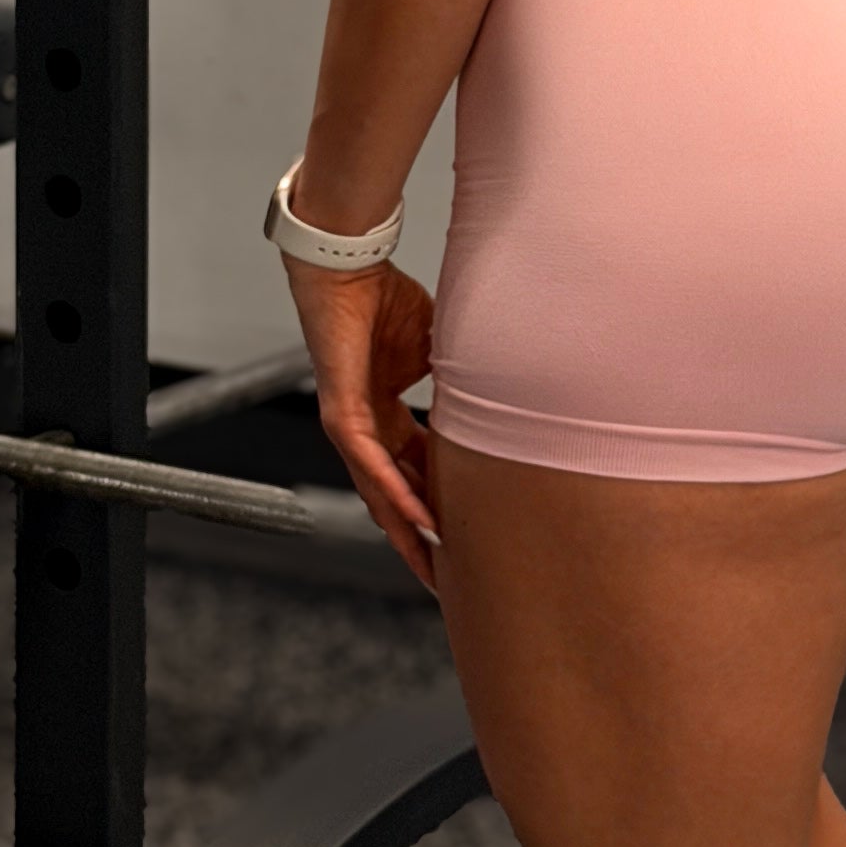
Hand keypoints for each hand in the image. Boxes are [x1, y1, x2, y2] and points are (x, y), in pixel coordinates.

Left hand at [284, 252, 441, 591]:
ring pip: (381, 493)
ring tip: (433, 568)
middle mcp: (367, 429)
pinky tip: (417, 520)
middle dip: (421, 539)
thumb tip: (502, 389)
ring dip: (408, 533)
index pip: (415, 472)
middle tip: (447, 577)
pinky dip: (396, 495)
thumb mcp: (438, 346)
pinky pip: (372, 465)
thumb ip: (460, 376)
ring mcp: (352, 427)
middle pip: (395, 497)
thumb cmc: (382, 299)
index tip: (464, 533)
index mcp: (387, 414)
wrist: (348, 270)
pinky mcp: (343, 415)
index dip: (439, 504)